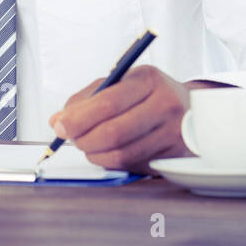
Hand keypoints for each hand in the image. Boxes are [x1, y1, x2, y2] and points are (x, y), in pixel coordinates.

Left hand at [47, 67, 224, 174]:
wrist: (188, 108)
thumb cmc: (145, 94)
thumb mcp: (119, 82)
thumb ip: (86, 99)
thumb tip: (57, 122)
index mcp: (148, 80)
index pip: (108, 103)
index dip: (79, 118)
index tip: (60, 126)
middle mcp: (166, 105)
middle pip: (114, 132)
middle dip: (83, 139)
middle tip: (71, 138)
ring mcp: (173, 133)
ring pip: (121, 154)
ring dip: (94, 153)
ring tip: (87, 145)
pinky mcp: (172, 156)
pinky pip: (131, 165)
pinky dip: (110, 161)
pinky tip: (105, 152)